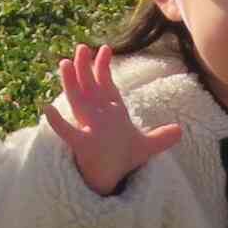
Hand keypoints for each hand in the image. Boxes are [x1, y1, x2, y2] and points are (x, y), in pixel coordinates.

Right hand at [42, 43, 184, 194]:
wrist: (109, 180)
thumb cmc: (120, 159)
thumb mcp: (144, 147)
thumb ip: (160, 137)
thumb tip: (179, 131)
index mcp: (110, 113)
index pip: (107, 85)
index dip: (103, 67)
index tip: (105, 48)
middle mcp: (96, 117)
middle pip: (90, 87)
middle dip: (86, 67)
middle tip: (81, 47)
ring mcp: (88, 129)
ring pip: (77, 102)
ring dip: (71, 84)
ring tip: (64, 64)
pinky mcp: (82, 146)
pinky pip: (68, 133)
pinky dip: (58, 122)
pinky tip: (47, 109)